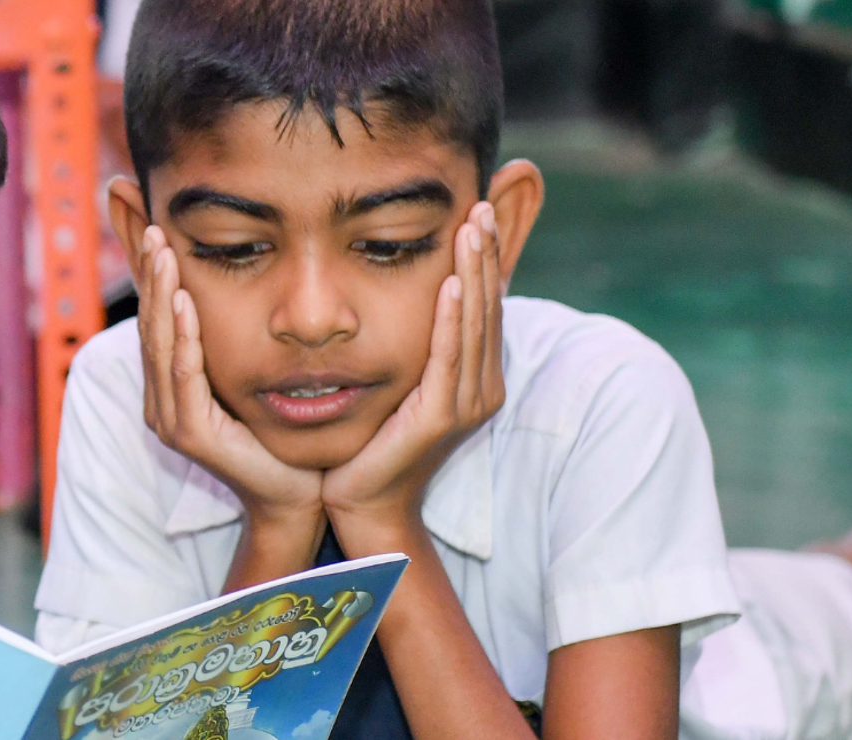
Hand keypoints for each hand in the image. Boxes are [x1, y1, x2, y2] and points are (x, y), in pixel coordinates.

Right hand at [134, 225, 323, 515]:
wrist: (296, 495)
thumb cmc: (280, 436)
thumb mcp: (253, 374)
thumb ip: (239, 338)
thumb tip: (237, 289)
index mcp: (171, 385)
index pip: (156, 318)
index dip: (149, 273)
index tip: (149, 226)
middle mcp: (161, 399)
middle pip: (150, 324)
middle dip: (149, 272)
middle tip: (150, 226)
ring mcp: (171, 418)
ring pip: (160, 344)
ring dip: (161, 294)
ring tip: (164, 252)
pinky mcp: (190, 433)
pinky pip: (185, 374)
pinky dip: (184, 336)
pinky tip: (185, 302)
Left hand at [320, 203, 508, 520]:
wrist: (365, 502)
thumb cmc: (375, 442)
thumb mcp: (401, 380)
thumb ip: (414, 342)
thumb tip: (414, 295)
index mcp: (476, 377)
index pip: (484, 306)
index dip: (484, 260)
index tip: (478, 212)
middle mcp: (482, 388)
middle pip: (486, 307)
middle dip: (485, 254)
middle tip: (482, 205)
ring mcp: (466, 403)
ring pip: (473, 324)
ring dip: (473, 272)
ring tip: (472, 227)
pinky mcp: (442, 417)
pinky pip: (448, 356)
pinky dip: (450, 317)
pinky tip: (449, 282)